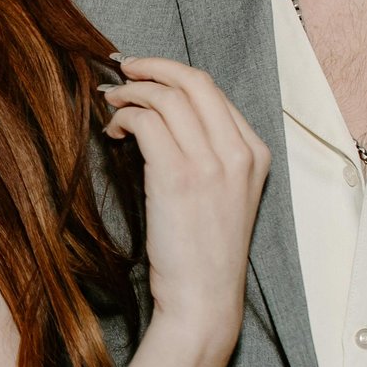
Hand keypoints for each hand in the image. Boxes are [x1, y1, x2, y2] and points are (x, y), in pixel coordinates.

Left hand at [100, 56, 269, 344]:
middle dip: (153, 67)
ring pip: (167, 97)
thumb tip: (162, 116)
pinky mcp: (180, 177)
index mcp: (255, 153)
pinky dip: (124, 118)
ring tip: (111, 103)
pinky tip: (113, 132)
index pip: (214, 93)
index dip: (174, 75)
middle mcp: (239, 152)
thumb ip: (209, 154)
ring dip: (132, 92)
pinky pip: (147, 123)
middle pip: (194, 82)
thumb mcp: (223, 195)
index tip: (146, 74)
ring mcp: (213, 163)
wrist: (204, 299)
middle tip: (123, 70)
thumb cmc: (204, 253)